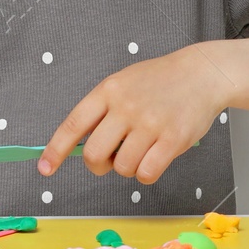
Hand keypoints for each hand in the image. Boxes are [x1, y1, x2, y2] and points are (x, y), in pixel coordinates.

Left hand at [37, 43, 232, 182]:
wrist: (202, 74)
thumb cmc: (161, 81)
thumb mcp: (123, 83)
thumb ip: (102, 110)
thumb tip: (79, 144)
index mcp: (109, 91)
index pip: (73, 125)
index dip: (55, 150)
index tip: (45, 168)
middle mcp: (126, 106)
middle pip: (95, 155)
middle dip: (99, 165)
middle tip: (110, 160)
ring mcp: (149, 123)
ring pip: (122, 168)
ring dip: (128, 168)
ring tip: (142, 149)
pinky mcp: (172, 140)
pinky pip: (146, 174)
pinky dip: (147, 174)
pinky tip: (156, 157)